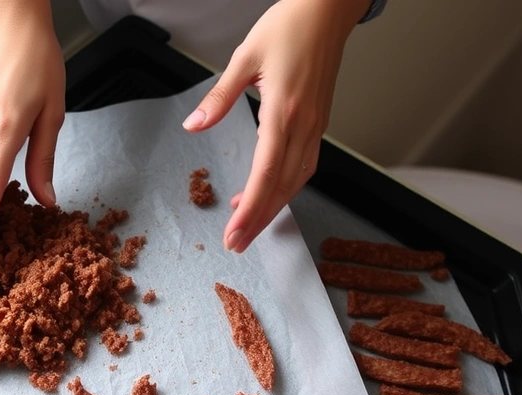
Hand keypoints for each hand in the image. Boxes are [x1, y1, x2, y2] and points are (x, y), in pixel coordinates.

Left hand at [182, 0, 370, 252]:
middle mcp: (304, 125)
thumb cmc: (289, 26)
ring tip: (248, 227)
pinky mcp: (318, 123)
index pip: (265, 173)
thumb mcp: (244, 57)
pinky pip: (304, 165)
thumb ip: (219, 97)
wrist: (327, 10)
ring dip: (273, 208)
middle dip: (259, 220)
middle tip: (237, 244)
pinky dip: (285, 186)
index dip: (250, 208)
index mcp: (284, 111)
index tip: (233, 231)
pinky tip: (268, 193)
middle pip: (282, 186)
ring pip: (296, 180)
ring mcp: (316, 126)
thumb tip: (194, 124)